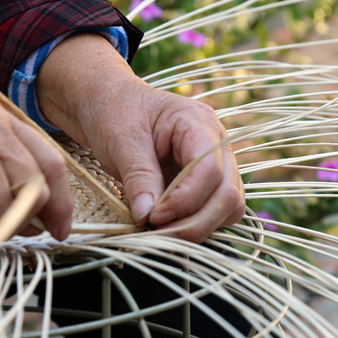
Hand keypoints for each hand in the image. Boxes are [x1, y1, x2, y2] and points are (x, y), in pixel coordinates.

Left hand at [37, 33, 244, 242]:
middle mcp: (217, 143)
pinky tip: (169, 226)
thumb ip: (139, 177)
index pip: (210, 171)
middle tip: (159, 235)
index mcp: (198, 123)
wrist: (107, 103)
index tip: (153, 217)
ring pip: (230, 207)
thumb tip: (147, 216)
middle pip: (229, 194)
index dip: (185, 201)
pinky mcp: (208, 181)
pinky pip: (217, 211)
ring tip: (162, 232)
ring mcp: (217, 163)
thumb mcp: (121, 140)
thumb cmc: (115, 112)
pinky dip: (197, 224)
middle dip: (197, 222)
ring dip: (199, 227)